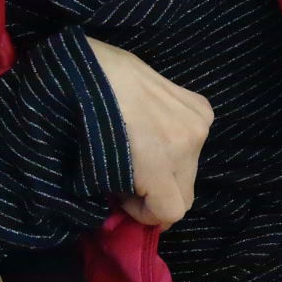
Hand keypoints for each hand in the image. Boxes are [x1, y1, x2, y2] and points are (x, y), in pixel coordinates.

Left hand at [85, 39, 212, 228]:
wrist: (86, 67)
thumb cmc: (81, 118)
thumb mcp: (91, 169)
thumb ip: (117, 194)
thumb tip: (123, 203)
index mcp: (161, 163)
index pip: (172, 212)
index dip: (146, 215)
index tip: (123, 199)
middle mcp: (188, 144)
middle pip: (185, 193)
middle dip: (158, 194)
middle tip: (130, 178)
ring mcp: (198, 122)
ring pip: (191, 167)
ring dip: (169, 167)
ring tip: (140, 148)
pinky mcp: (200, 105)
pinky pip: (195, 139)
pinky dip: (178, 142)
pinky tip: (155, 127)